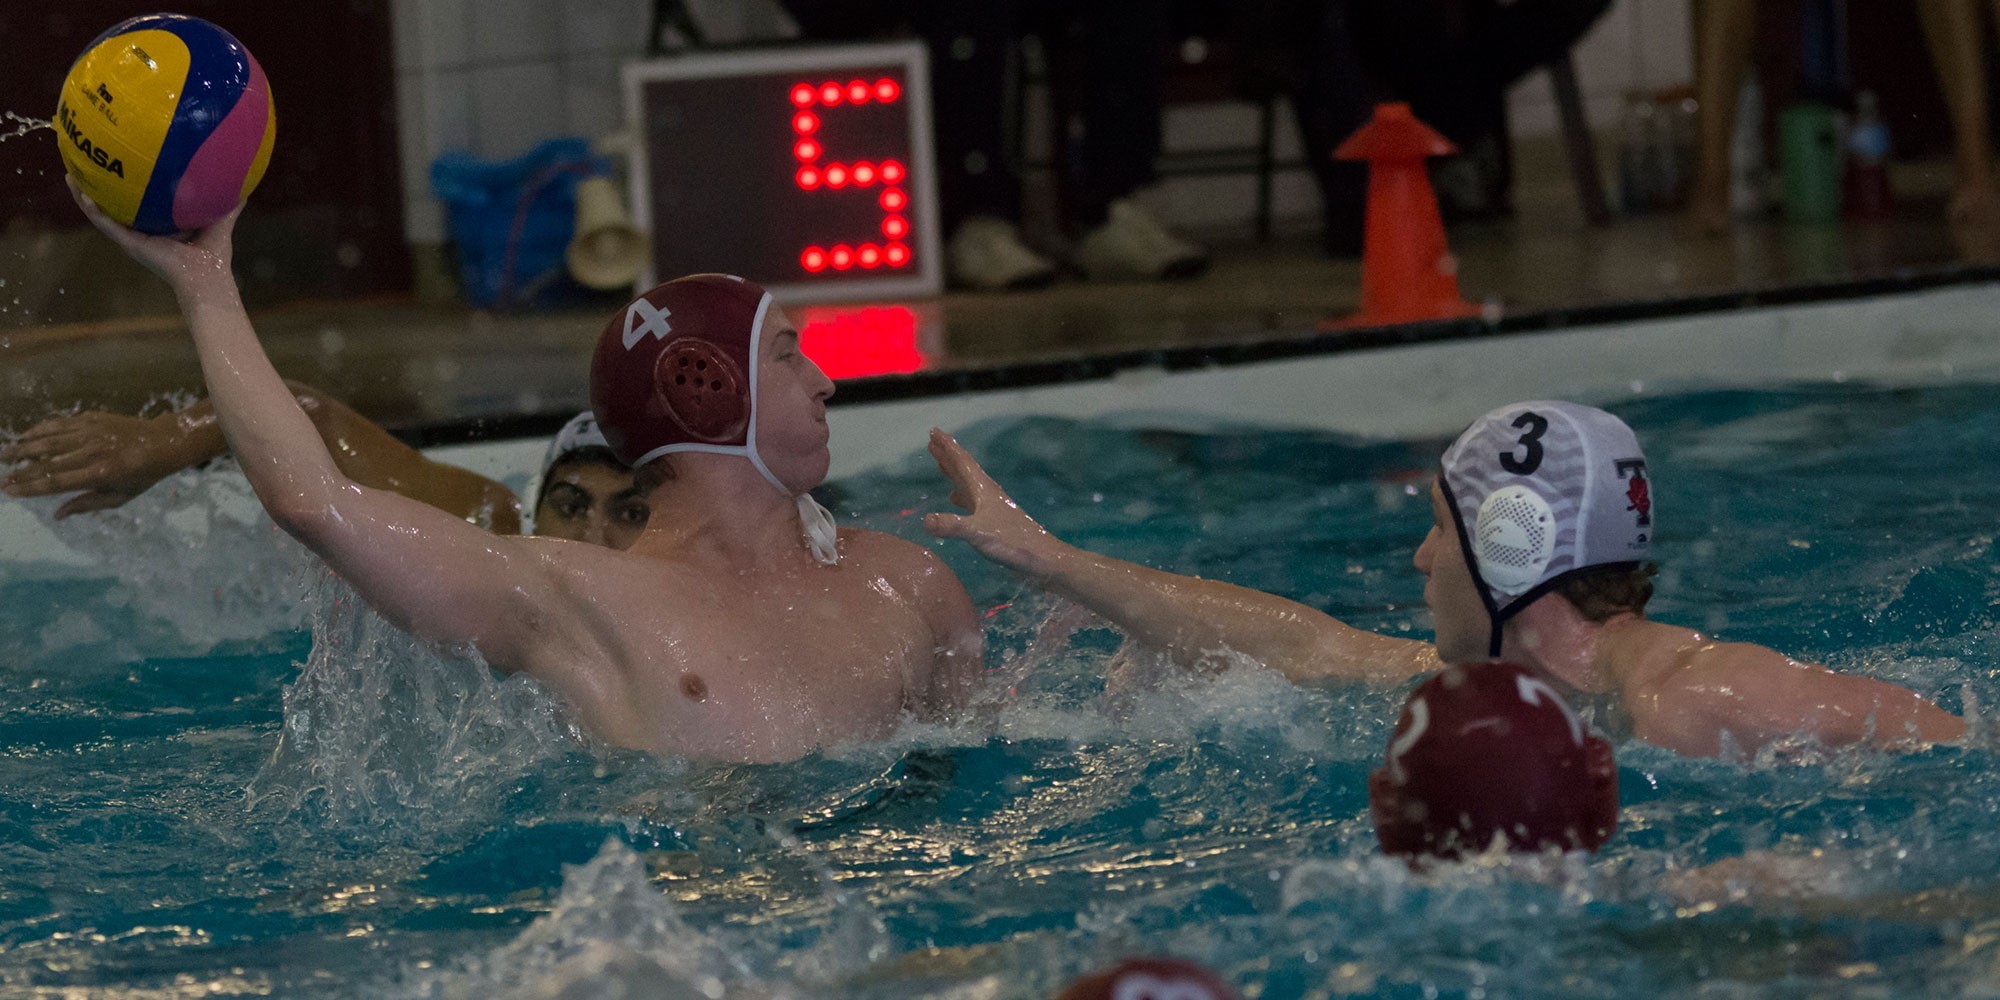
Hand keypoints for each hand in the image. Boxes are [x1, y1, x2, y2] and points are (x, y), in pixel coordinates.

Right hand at [2, 411, 196, 516]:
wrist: (163, 442)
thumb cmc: (142, 475)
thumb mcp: (120, 497)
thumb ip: (87, 505)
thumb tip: (57, 515)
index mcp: (98, 475)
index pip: (55, 483)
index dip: (29, 487)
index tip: (9, 490)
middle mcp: (91, 453)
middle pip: (46, 462)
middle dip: (19, 471)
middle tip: (0, 477)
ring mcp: (90, 434)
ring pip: (48, 441)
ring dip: (22, 448)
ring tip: (3, 455)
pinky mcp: (90, 419)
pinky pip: (59, 424)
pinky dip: (39, 430)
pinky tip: (25, 436)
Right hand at [65, 174, 239, 298]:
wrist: (206, 277)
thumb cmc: (214, 256)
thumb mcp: (219, 222)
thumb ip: (227, 205)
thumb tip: (242, 186)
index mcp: (160, 228)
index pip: (140, 205)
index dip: (129, 189)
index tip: (120, 168)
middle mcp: (143, 233)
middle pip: (115, 207)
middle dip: (100, 188)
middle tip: (86, 166)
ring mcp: (133, 239)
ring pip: (102, 214)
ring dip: (84, 195)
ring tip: (71, 176)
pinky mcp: (129, 244)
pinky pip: (105, 224)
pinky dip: (92, 209)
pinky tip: (81, 192)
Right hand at [922, 428, 1062, 574]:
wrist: (1042, 557)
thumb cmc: (1012, 542)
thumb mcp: (978, 534)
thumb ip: (952, 526)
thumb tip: (925, 520)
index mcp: (983, 490)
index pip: (962, 463)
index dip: (947, 447)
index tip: (933, 431)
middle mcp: (987, 494)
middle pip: (964, 468)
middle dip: (948, 454)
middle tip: (932, 441)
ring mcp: (992, 507)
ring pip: (967, 483)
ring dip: (953, 472)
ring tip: (940, 463)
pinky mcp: (994, 520)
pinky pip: (971, 500)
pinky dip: (960, 495)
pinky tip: (954, 498)